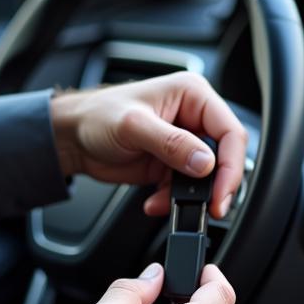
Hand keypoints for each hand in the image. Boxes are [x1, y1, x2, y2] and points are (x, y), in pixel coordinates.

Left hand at [50, 72, 247, 218]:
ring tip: (169, 203)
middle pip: (224, 156)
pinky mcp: (171, 164)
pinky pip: (185, 188)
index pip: (229, 131)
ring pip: (207, 177)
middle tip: (210, 207)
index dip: (231, 164)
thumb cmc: (97, 116)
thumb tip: (205, 162)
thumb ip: (171, 143)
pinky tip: (155, 202)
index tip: (220, 191)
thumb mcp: (133, 125)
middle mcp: (192, 118)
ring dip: (192, 196)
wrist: (72, 137)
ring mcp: (183, 143)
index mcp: (192, 96)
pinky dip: (173, 200)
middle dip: (216, 185)